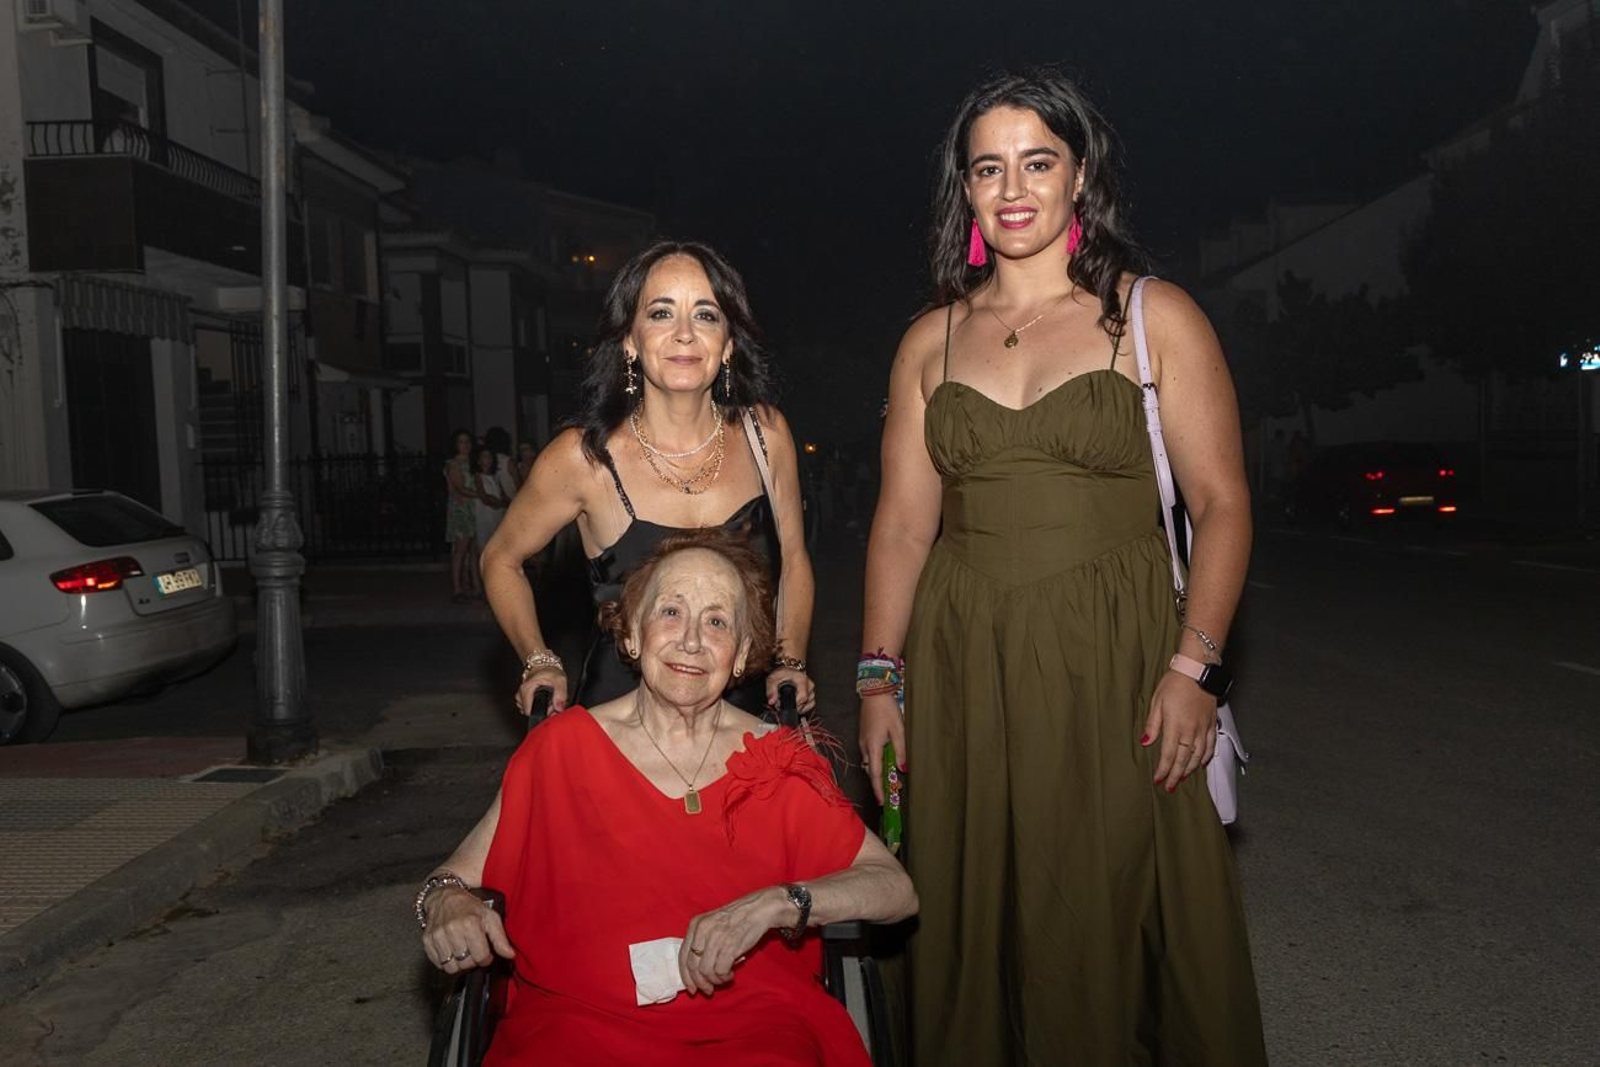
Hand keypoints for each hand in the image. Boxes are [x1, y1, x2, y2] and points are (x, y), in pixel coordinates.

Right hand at [421, 888, 515, 974]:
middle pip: (466, 964)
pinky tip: (452, 950)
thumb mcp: (490, 916)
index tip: (485, 953)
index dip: (486, 958)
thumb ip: (500, 938)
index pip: (481, 957)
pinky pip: (438, 964)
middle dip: (472, 961)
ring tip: (462, 951)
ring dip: (459, 963)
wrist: (444, 896)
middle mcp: (452, 929)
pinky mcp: (427, 940)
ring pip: (451, 967)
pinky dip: (446, 961)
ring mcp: (438, 936)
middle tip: (473, 950)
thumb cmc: (469, 907)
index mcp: (470, 923)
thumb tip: (510, 955)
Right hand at [514, 668, 567, 715]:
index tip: (550, 708)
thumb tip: (559, 708)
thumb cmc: (549, 671)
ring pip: (532, 711)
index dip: (542, 713)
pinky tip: (545, 700)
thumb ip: (561, 694)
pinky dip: (539, 706)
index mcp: (526, 689)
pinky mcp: (524, 698)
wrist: (544, 665)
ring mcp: (521, 696)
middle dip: (544, 711)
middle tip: (552, 703)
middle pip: (532, 712)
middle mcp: (521, 694)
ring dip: (542, 708)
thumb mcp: (559, 680)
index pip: (530, 712)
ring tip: (549, 700)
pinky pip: (531, 707)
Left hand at [678, 887, 787, 994]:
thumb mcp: (712, 924)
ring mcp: (716, 938)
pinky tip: (730, 975)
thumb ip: (701, 942)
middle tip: (708, 990)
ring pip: (706, 971)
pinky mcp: (729, 946)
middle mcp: (702, 931)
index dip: (686, 976)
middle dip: (700, 983)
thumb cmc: (736, 919)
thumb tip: (696, 971)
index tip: (691, 987)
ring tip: (723, 979)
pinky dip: (724, 977)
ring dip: (715, 981)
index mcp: (695, 925)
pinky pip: (720, 971)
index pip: (683, 956)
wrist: (758, 909)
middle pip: (693, 966)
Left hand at [766, 667, 814, 711]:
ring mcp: (812, 689)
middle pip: (804, 702)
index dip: (793, 704)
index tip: (783, 705)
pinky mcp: (812, 693)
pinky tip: (795, 704)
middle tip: (782, 703)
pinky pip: (811, 704)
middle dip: (792, 706)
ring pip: (808, 704)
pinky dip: (803, 706)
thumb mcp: (773, 679)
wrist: (787, 670)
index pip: (802, 697)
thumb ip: (771, 690)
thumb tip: (772, 701)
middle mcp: (809, 684)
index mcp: (802, 679)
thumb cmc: (782, 674)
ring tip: (788, 702)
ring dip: (798, 706)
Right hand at [858, 691, 904, 804]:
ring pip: (871, 763)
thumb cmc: (887, 709)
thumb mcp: (899, 730)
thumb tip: (902, 768)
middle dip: (882, 782)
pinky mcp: (864, 737)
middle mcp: (865, 746)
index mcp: (872, 746)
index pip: (875, 774)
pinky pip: (870, 755)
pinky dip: (878, 762)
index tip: (882, 802)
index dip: (879, 789)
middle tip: (896, 788)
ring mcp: (863, 741)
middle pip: (871, 771)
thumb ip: (901, 751)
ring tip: (895, 775)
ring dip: (881, 772)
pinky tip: (889, 760)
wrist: (874, 692)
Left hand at [1141, 670, 1217, 792]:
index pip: (1169, 754)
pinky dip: (1206, 757)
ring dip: (1190, 769)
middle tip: (1169, 787)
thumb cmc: (1174, 683)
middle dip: (1175, 775)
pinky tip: (1202, 764)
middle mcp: (1191, 730)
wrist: (1197, 671)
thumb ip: (1153, 724)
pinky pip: (1210, 746)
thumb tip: (1147, 741)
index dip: (1163, 769)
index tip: (1158, 779)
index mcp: (1175, 725)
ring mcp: (1203, 728)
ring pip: (1198, 756)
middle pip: (1184, 759)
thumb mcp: (1157, 701)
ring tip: (1182, 778)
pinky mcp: (1211, 724)